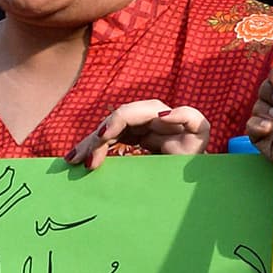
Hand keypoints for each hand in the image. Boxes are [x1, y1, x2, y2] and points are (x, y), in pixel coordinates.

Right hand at [67, 100, 209, 169]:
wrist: (194, 161)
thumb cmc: (197, 146)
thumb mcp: (199, 132)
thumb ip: (189, 117)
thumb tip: (161, 115)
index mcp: (155, 112)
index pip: (125, 115)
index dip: (112, 124)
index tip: (103, 138)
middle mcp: (140, 115)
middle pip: (110, 124)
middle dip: (94, 141)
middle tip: (86, 161)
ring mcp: (133, 125)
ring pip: (104, 132)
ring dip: (87, 146)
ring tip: (73, 160)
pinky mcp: (129, 135)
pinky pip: (105, 141)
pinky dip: (91, 149)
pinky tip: (75, 159)